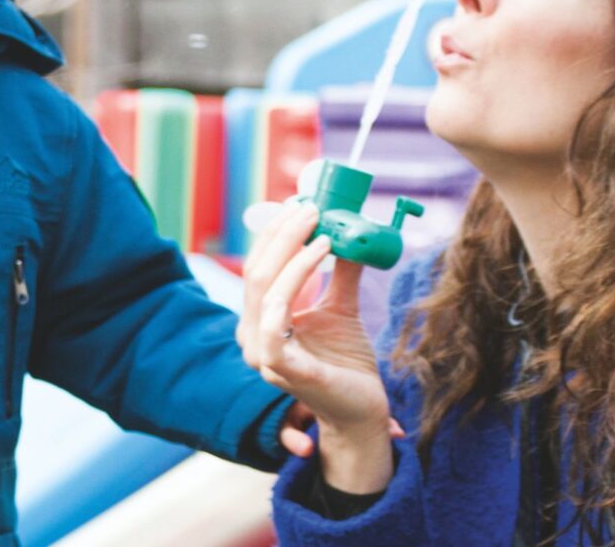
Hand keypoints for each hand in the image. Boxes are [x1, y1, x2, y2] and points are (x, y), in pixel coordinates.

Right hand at [242, 202, 397, 491]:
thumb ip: (340, 273)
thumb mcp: (342, 307)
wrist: (362, 409)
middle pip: (256, 272)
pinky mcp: (280, 368)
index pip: (257, 266)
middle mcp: (252, 335)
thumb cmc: (345, 362)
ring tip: (323, 230)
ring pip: (264, 289)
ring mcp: (262, 354)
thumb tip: (350, 231)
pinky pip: (277, 318)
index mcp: (259, 320)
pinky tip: (320, 256)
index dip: (276, 232)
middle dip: (283, 234)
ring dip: (292, 252)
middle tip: (313, 209)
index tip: (302, 205)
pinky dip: (296, 279)